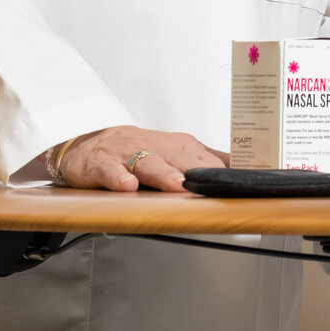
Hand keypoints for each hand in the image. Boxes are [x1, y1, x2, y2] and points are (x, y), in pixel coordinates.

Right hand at [53, 126, 228, 191]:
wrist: (88, 144)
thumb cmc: (135, 150)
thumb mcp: (172, 151)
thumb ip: (204, 159)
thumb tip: (241, 167)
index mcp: (175, 145)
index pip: (202, 155)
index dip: (220, 167)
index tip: (240, 178)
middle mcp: (154, 147)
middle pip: (179, 157)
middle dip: (196, 170)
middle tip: (213, 182)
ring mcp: (127, 154)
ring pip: (147, 163)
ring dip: (162, 174)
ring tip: (175, 185)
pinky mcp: (102, 164)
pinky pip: (110, 171)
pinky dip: (118, 178)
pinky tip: (127, 186)